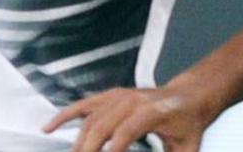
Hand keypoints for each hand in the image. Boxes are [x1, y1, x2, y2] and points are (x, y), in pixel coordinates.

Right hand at [44, 82, 219, 151]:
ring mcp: (121, 96)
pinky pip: (84, 105)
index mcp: (152, 112)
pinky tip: (50, 127)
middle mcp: (133, 101)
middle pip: (100, 128)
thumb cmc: (189, 121)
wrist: (192, 95)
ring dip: (77, 143)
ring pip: (89, 120)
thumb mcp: (187, 148)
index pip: (123, 134)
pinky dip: (65, 115)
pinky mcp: (112, 96)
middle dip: (86, 151)